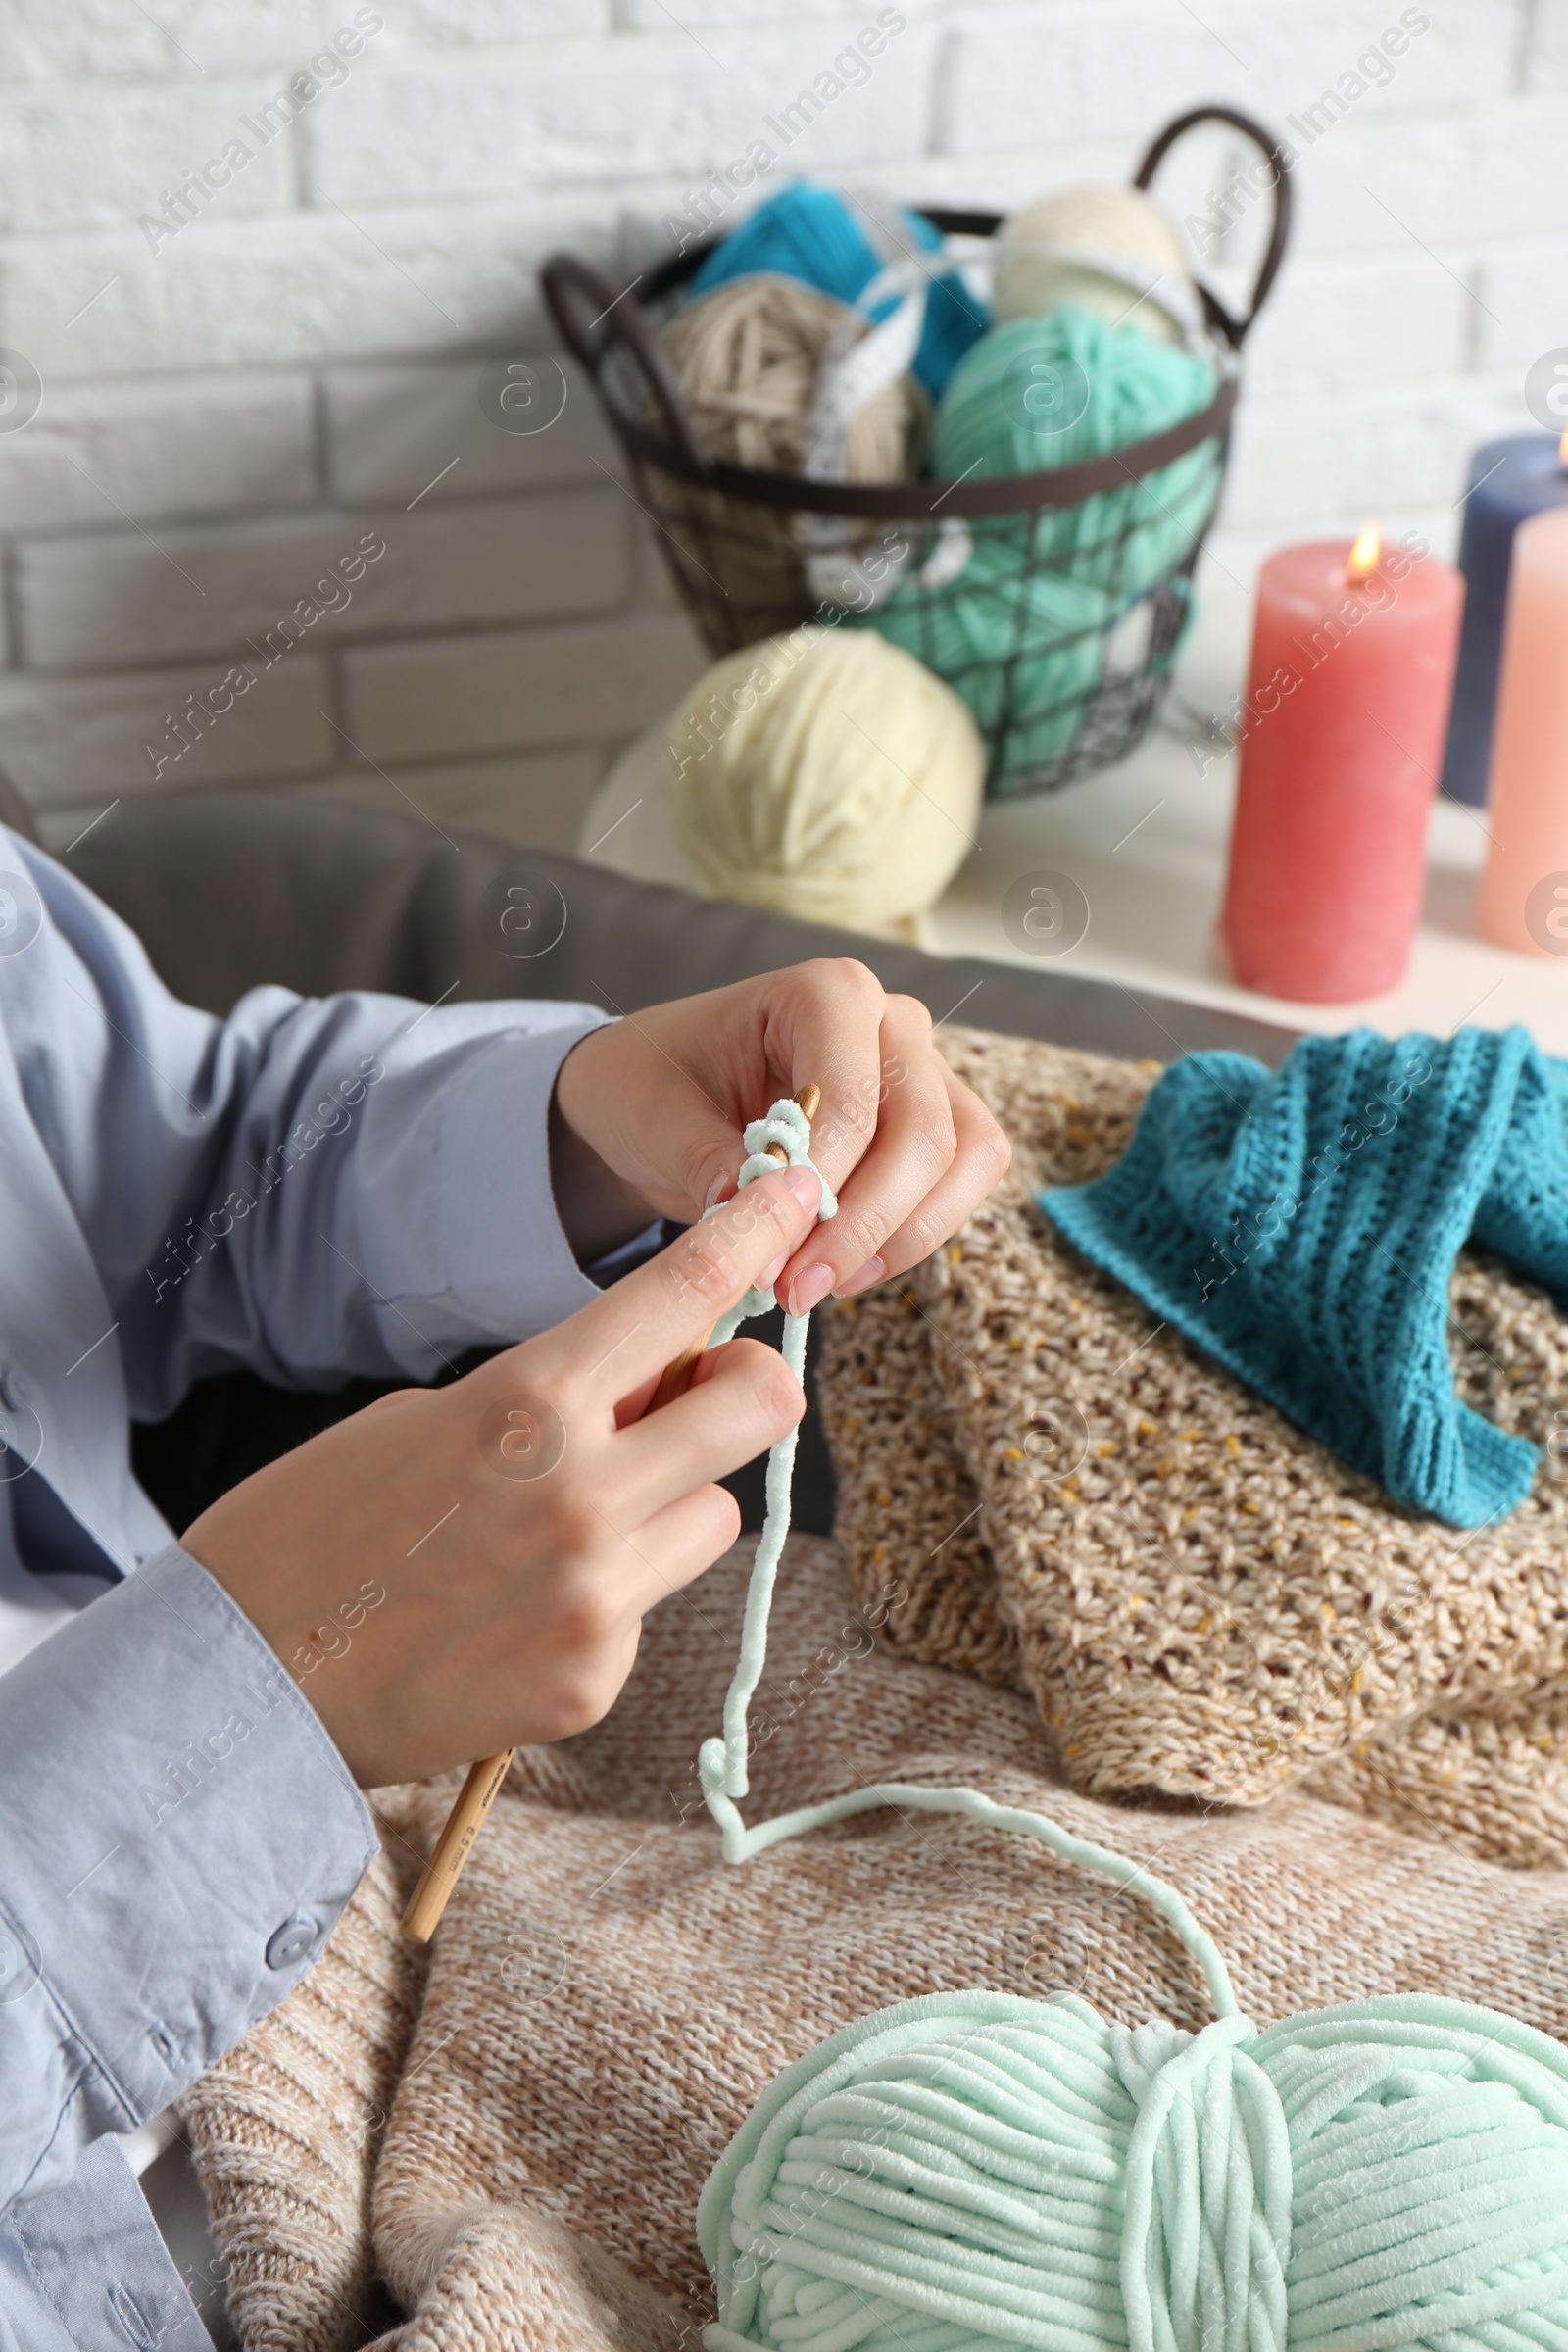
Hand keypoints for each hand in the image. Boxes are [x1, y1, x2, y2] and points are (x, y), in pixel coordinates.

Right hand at [181, 1164, 821, 1785]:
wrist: (236, 1683)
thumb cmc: (315, 1528)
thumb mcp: (430, 1417)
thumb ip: (555, 1395)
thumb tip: (658, 1383)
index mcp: (528, 1402)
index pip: (685, 1292)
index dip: (756, 1229)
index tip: (799, 1190)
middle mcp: (582, 1495)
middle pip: (762, 1402)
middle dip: (745, 1384)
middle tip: (694, 1394)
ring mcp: (595, 1596)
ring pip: (717, 1513)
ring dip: (672, 1500)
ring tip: (569, 1526)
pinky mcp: (592, 1681)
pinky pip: (651, 1605)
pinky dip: (610, 1592)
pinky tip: (520, 1607)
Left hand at [552, 960, 1009, 1314]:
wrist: (662, 1093)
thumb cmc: (656, 1084)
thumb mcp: (656, 1120)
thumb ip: (713, 1166)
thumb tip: (766, 1227)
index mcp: (824, 991)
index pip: (855, 1095)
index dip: (824, 1182)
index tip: (772, 1249)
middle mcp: (891, 1020)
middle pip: (926, 1131)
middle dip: (863, 1223)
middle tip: (796, 1286)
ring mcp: (923, 1070)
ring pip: (964, 1159)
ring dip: (901, 1235)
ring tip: (820, 1282)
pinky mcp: (934, 1123)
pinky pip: (962, 1184)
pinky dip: (914, 1236)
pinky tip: (847, 1269)